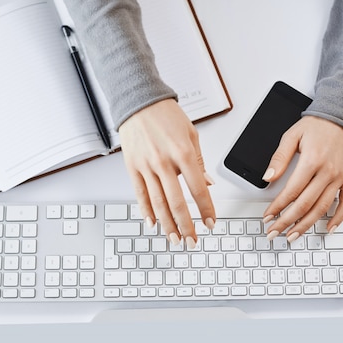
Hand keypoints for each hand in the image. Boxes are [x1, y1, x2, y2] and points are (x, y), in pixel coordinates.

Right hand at [118, 98, 215, 248]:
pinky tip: (153, 224)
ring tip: (175, 239)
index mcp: (182, 153)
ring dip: (167, 225)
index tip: (210, 223)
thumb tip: (207, 185)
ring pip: (158, 203)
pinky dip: (146, 211)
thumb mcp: (191, 134)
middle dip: (186, 226)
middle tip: (192, 241)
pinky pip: (140, 194)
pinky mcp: (132, 167)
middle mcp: (163, 162)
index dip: (206, 209)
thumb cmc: (166, 116)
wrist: (140, 102)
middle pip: (177, 202)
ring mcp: (146, 166)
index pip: (198, 189)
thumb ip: (199, 162)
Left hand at [262, 116, 342, 240]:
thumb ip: (279, 158)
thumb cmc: (317, 125)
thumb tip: (267, 177)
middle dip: (287, 222)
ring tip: (293, 235)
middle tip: (274, 232)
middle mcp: (327, 172)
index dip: (277, 207)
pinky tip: (328, 228)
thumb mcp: (292, 136)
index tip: (267, 216)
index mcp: (312, 161)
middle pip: (305, 204)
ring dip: (307, 225)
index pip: (291, 191)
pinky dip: (338, 217)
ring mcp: (340, 177)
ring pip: (322, 208)